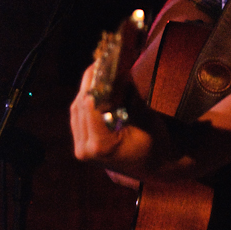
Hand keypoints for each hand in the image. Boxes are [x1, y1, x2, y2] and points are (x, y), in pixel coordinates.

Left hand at [70, 64, 152, 178]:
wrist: (154, 167)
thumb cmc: (154, 145)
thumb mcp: (147, 120)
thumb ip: (131, 99)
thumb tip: (121, 74)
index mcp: (102, 146)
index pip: (90, 108)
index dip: (94, 85)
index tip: (100, 65)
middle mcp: (86, 149)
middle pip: (81, 107)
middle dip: (89, 82)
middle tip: (100, 61)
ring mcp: (81, 148)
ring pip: (76, 109)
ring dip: (86, 88)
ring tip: (97, 69)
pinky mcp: (82, 144)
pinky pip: (78, 116)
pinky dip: (86, 99)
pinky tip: (95, 86)